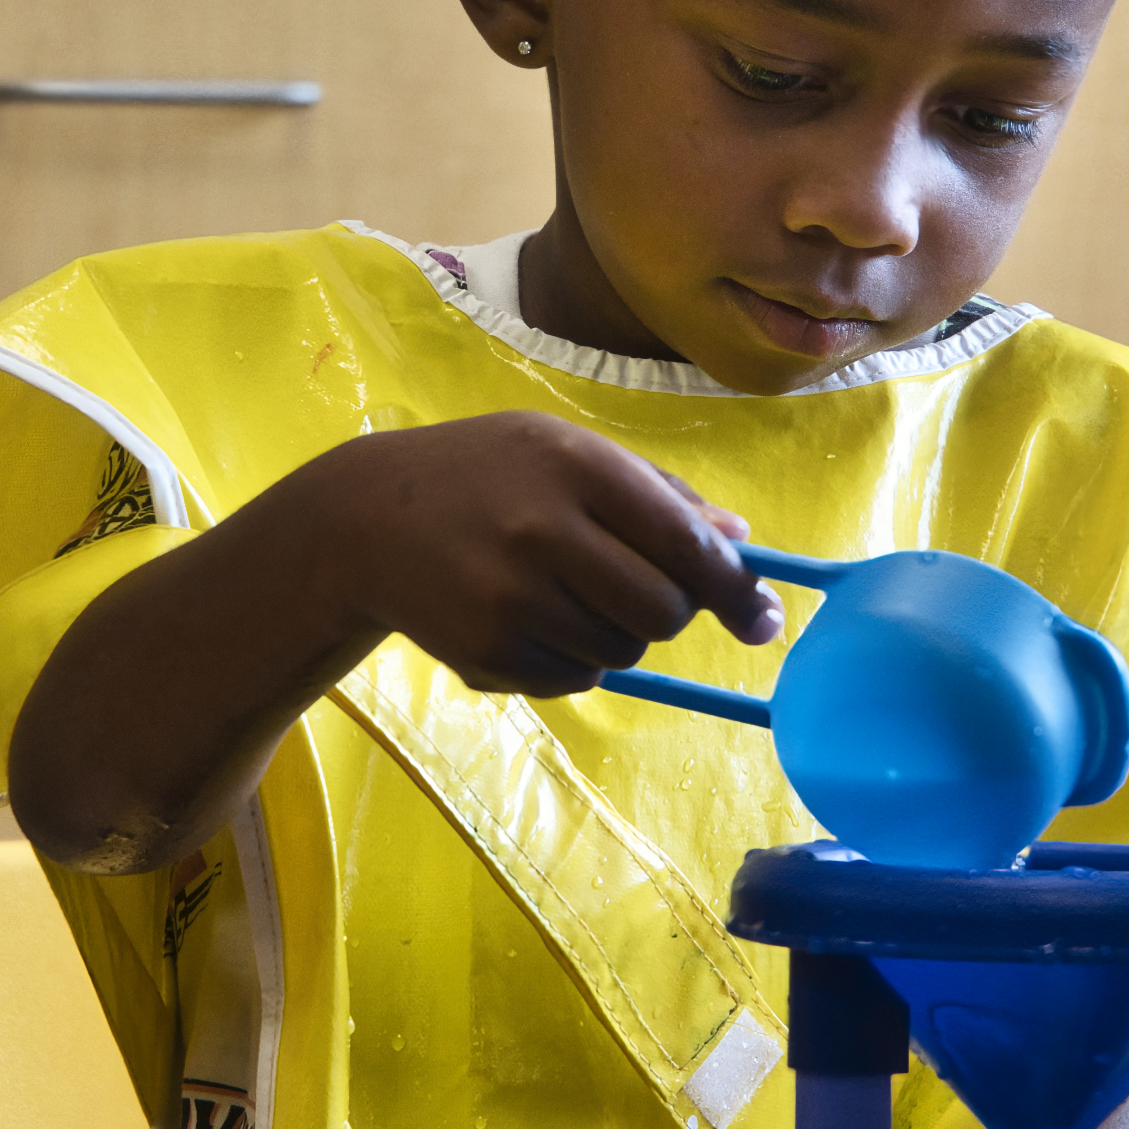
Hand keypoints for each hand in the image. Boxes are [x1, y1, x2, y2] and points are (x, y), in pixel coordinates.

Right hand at [307, 411, 782, 697]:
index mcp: (579, 468)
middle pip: (664, 612)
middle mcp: (545, 532)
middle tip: (641, 591)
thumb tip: (738, 542)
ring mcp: (512, 598)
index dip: (738, 591)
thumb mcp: (565, 452)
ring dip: (616, 634)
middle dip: (669, 613)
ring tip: (564, 591)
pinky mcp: (488, 651)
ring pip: (622, 651)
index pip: (686, 546)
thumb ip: (656, 492)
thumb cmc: (485, 474)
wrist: (364, 518)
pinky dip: (573, 657)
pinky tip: (528, 616)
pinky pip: (576, 677)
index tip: (764, 619)